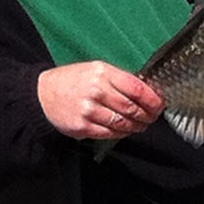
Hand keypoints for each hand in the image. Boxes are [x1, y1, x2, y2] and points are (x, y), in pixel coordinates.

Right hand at [37, 60, 164, 139]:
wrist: (43, 95)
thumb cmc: (73, 81)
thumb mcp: (96, 70)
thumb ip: (119, 79)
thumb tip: (147, 91)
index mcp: (103, 73)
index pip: (137, 87)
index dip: (153, 99)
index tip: (160, 104)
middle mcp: (97, 90)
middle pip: (132, 108)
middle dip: (147, 115)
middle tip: (152, 117)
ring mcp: (89, 110)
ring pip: (123, 123)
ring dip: (137, 126)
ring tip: (141, 124)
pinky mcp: (83, 127)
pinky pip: (110, 133)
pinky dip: (122, 133)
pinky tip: (125, 130)